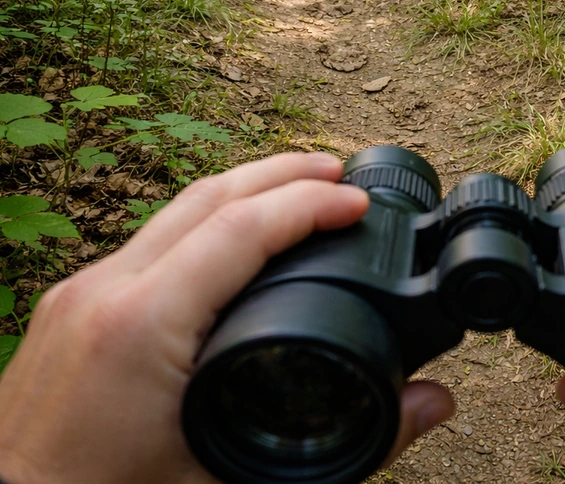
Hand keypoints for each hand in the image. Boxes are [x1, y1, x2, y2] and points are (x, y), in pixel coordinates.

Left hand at [0, 153, 453, 483]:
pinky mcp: (73, 306)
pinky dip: (209, 218)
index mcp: (142, 328)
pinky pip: (153, 236)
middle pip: (210, 194)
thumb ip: (350, 447)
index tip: (360, 203)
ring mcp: (82, 293)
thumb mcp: (233, 481)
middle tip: (342, 171)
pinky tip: (236, 236)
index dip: (311, 204)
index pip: (242, 228)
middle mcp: (105, 292)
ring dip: (247, 188)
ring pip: (176, 207)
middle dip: (285, 171)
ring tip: (300, 188)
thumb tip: (432, 405)